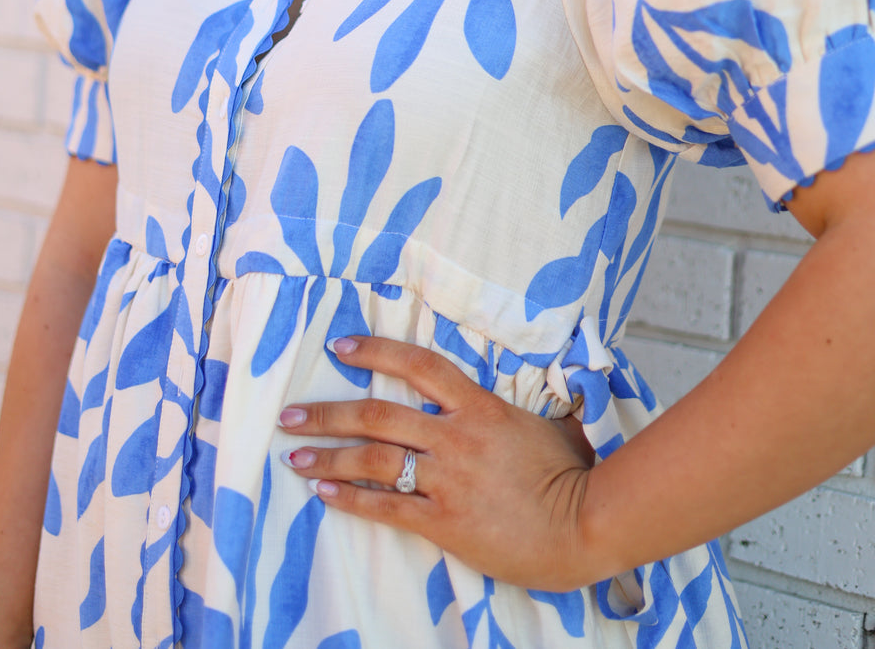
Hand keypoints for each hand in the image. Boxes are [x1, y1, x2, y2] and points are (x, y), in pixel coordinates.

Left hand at [278, 334, 595, 590]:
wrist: (584, 526)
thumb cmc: (570, 473)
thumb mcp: (544, 423)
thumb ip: (513, 406)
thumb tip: (517, 385)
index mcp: (479, 406)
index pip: (418, 365)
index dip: (375, 353)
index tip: (340, 348)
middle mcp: (456, 437)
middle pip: (379, 414)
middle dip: (327, 412)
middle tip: (289, 414)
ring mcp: (448, 479)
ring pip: (374, 458)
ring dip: (328, 455)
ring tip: (294, 457)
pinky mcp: (445, 522)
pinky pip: (387, 505)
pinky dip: (351, 498)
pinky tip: (324, 492)